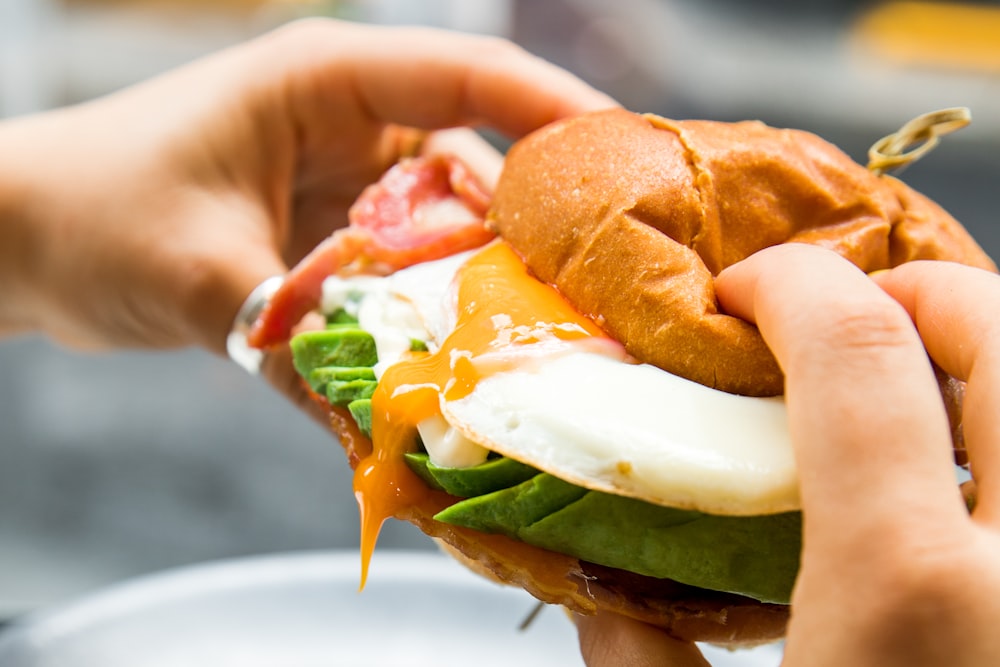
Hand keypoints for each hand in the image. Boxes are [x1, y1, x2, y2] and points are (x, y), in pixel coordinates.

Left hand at [0, 18, 615, 409]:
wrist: (26, 239)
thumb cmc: (93, 214)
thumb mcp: (205, 278)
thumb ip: (301, 346)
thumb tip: (385, 427)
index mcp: (326, 81)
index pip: (468, 74)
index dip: (554, 111)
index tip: (627, 160)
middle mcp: (351, 122)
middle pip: (475, 162)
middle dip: (531, 229)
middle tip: (591, 295)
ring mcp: (345, 179)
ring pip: (446, 226)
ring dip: (477, 285)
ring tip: (529, 346)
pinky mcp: (334, 231)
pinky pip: (405, 267)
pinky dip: (428, 311)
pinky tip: (453, 357)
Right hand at [577, 244, 999, 665]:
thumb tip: (609, 612)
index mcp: (903, 587)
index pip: (857, 349)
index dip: (792, 285)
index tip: (745, 293)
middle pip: (999, 323)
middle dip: (914, 287)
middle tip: (845, 316)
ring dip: (976, 352)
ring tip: (905, 391)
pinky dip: (998, 435)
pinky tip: (952, 491)